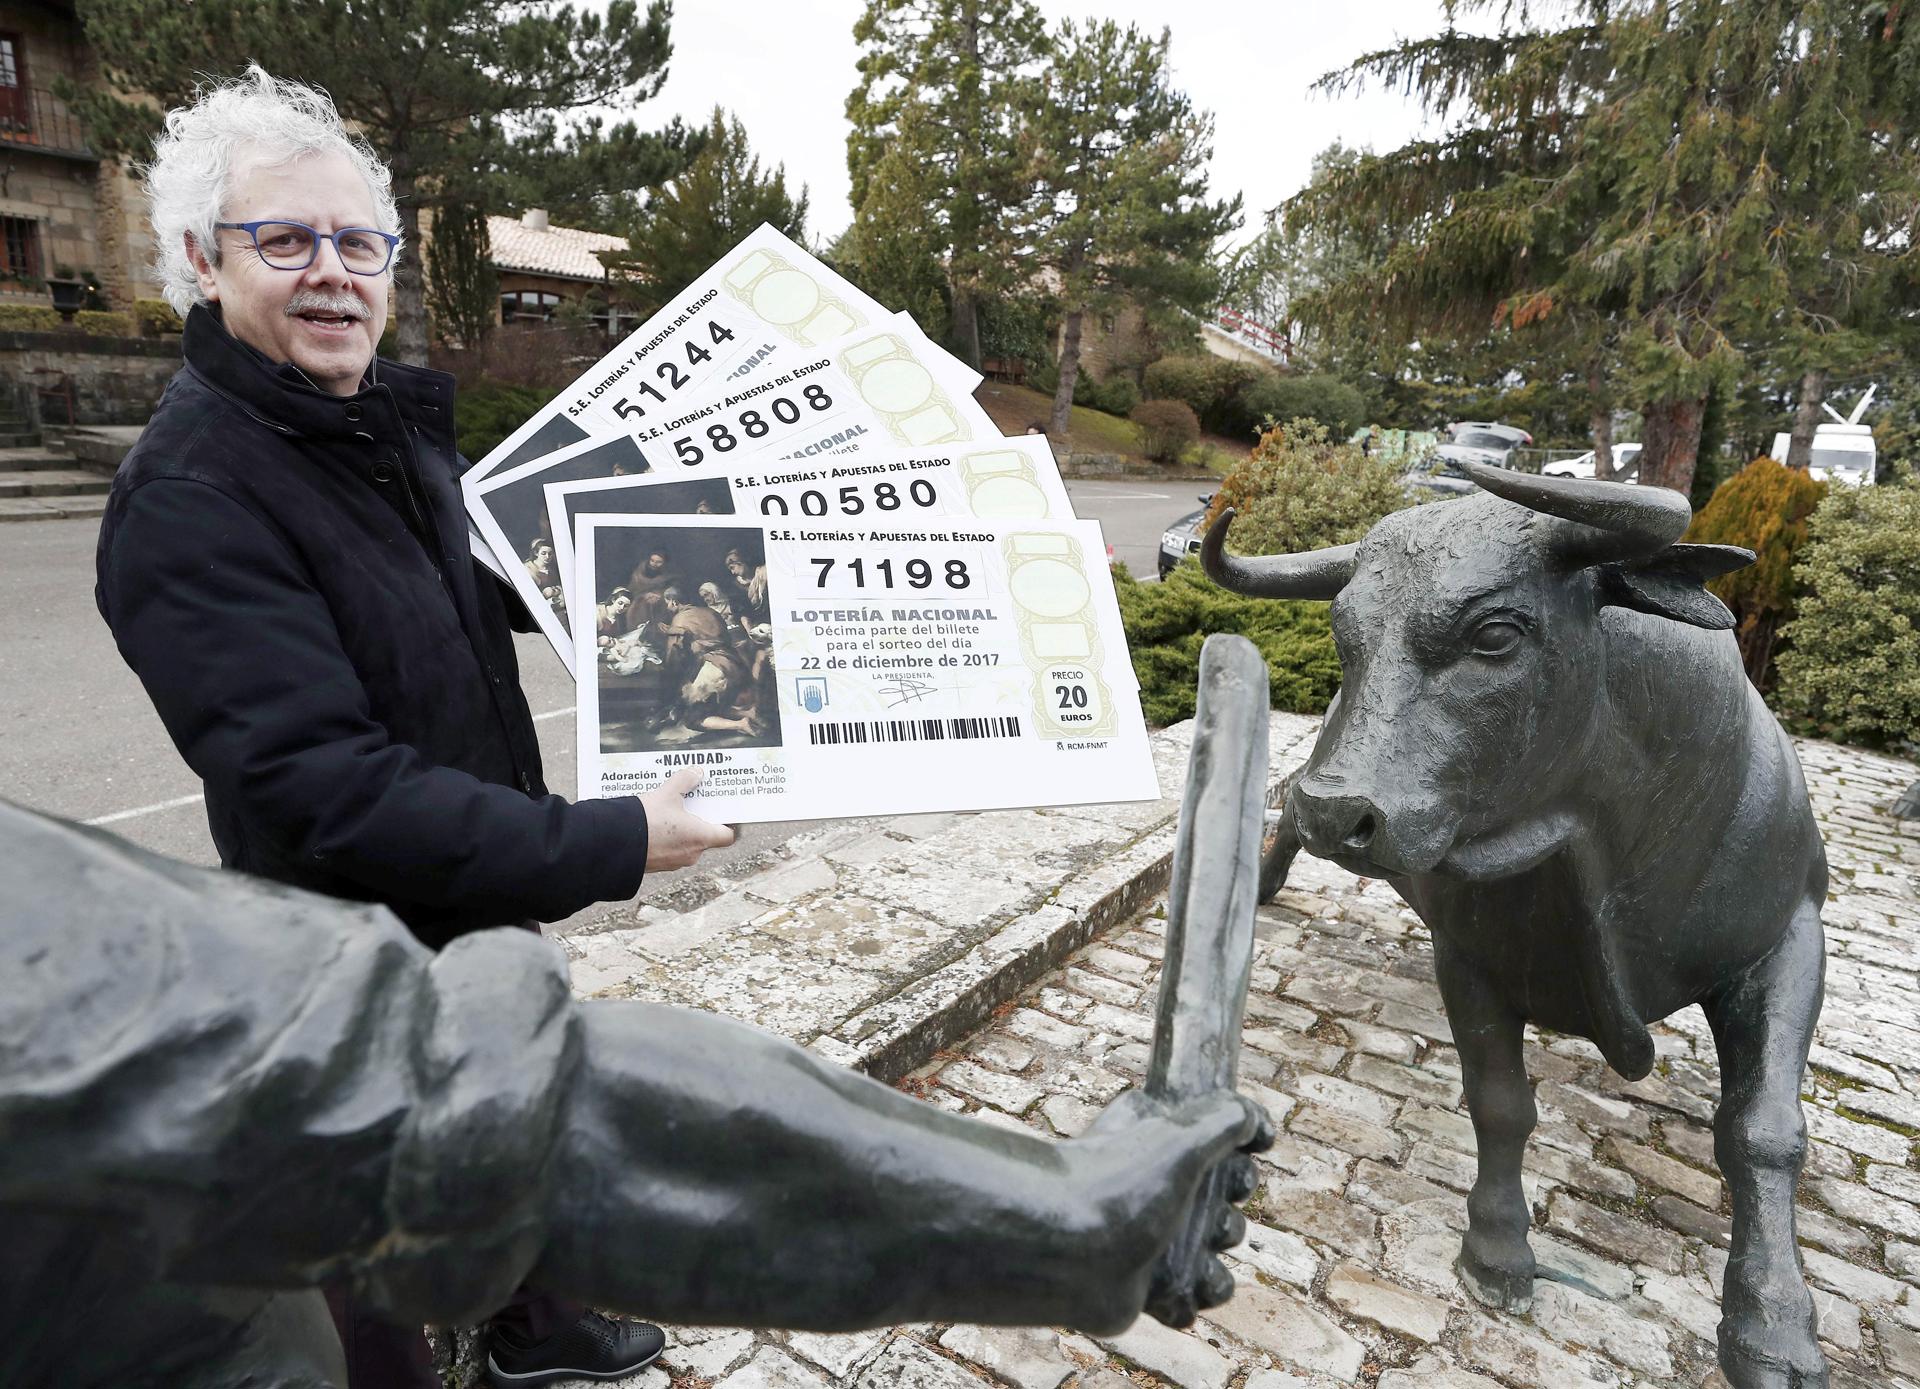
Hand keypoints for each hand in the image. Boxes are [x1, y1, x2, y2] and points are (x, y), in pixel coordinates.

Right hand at [639, 769, 735, 870]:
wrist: (614, 844)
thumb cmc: (646, 821)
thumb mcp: (667, 793)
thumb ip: (685, 780)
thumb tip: (696, 772)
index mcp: (701, 837)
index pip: (727, 835)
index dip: (728, 823)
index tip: (722, 811)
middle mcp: (691, 853)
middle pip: (705, 836)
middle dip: (699, 820)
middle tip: (693, 804)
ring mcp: (675, 862)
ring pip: (686, 843)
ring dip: (682, 829)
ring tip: (671, 811)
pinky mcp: (658, 864)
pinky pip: (669, 849)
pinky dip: (667, 838)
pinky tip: (656, 824)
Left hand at [1065, 1088, 1272, 1333]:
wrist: (1067, 1251)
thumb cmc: (1120, 1182)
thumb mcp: (1182, 1133)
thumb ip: (1226, 1117)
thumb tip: (1257, 1124)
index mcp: (1155, 1151)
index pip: (1216, 1159)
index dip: (1237, 1166)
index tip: (1238, 1165)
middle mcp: (1151, 1195)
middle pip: (1220, 1212)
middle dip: (1229, 1220)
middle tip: (1214, 1220)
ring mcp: (1147, 1243)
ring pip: (1211, 1258)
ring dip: (1217, 1263)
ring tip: (1200, 1258)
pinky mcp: (1144, 1287)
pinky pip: (1190, 1298)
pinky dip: (1196, 1296)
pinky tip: (1186, 1286)